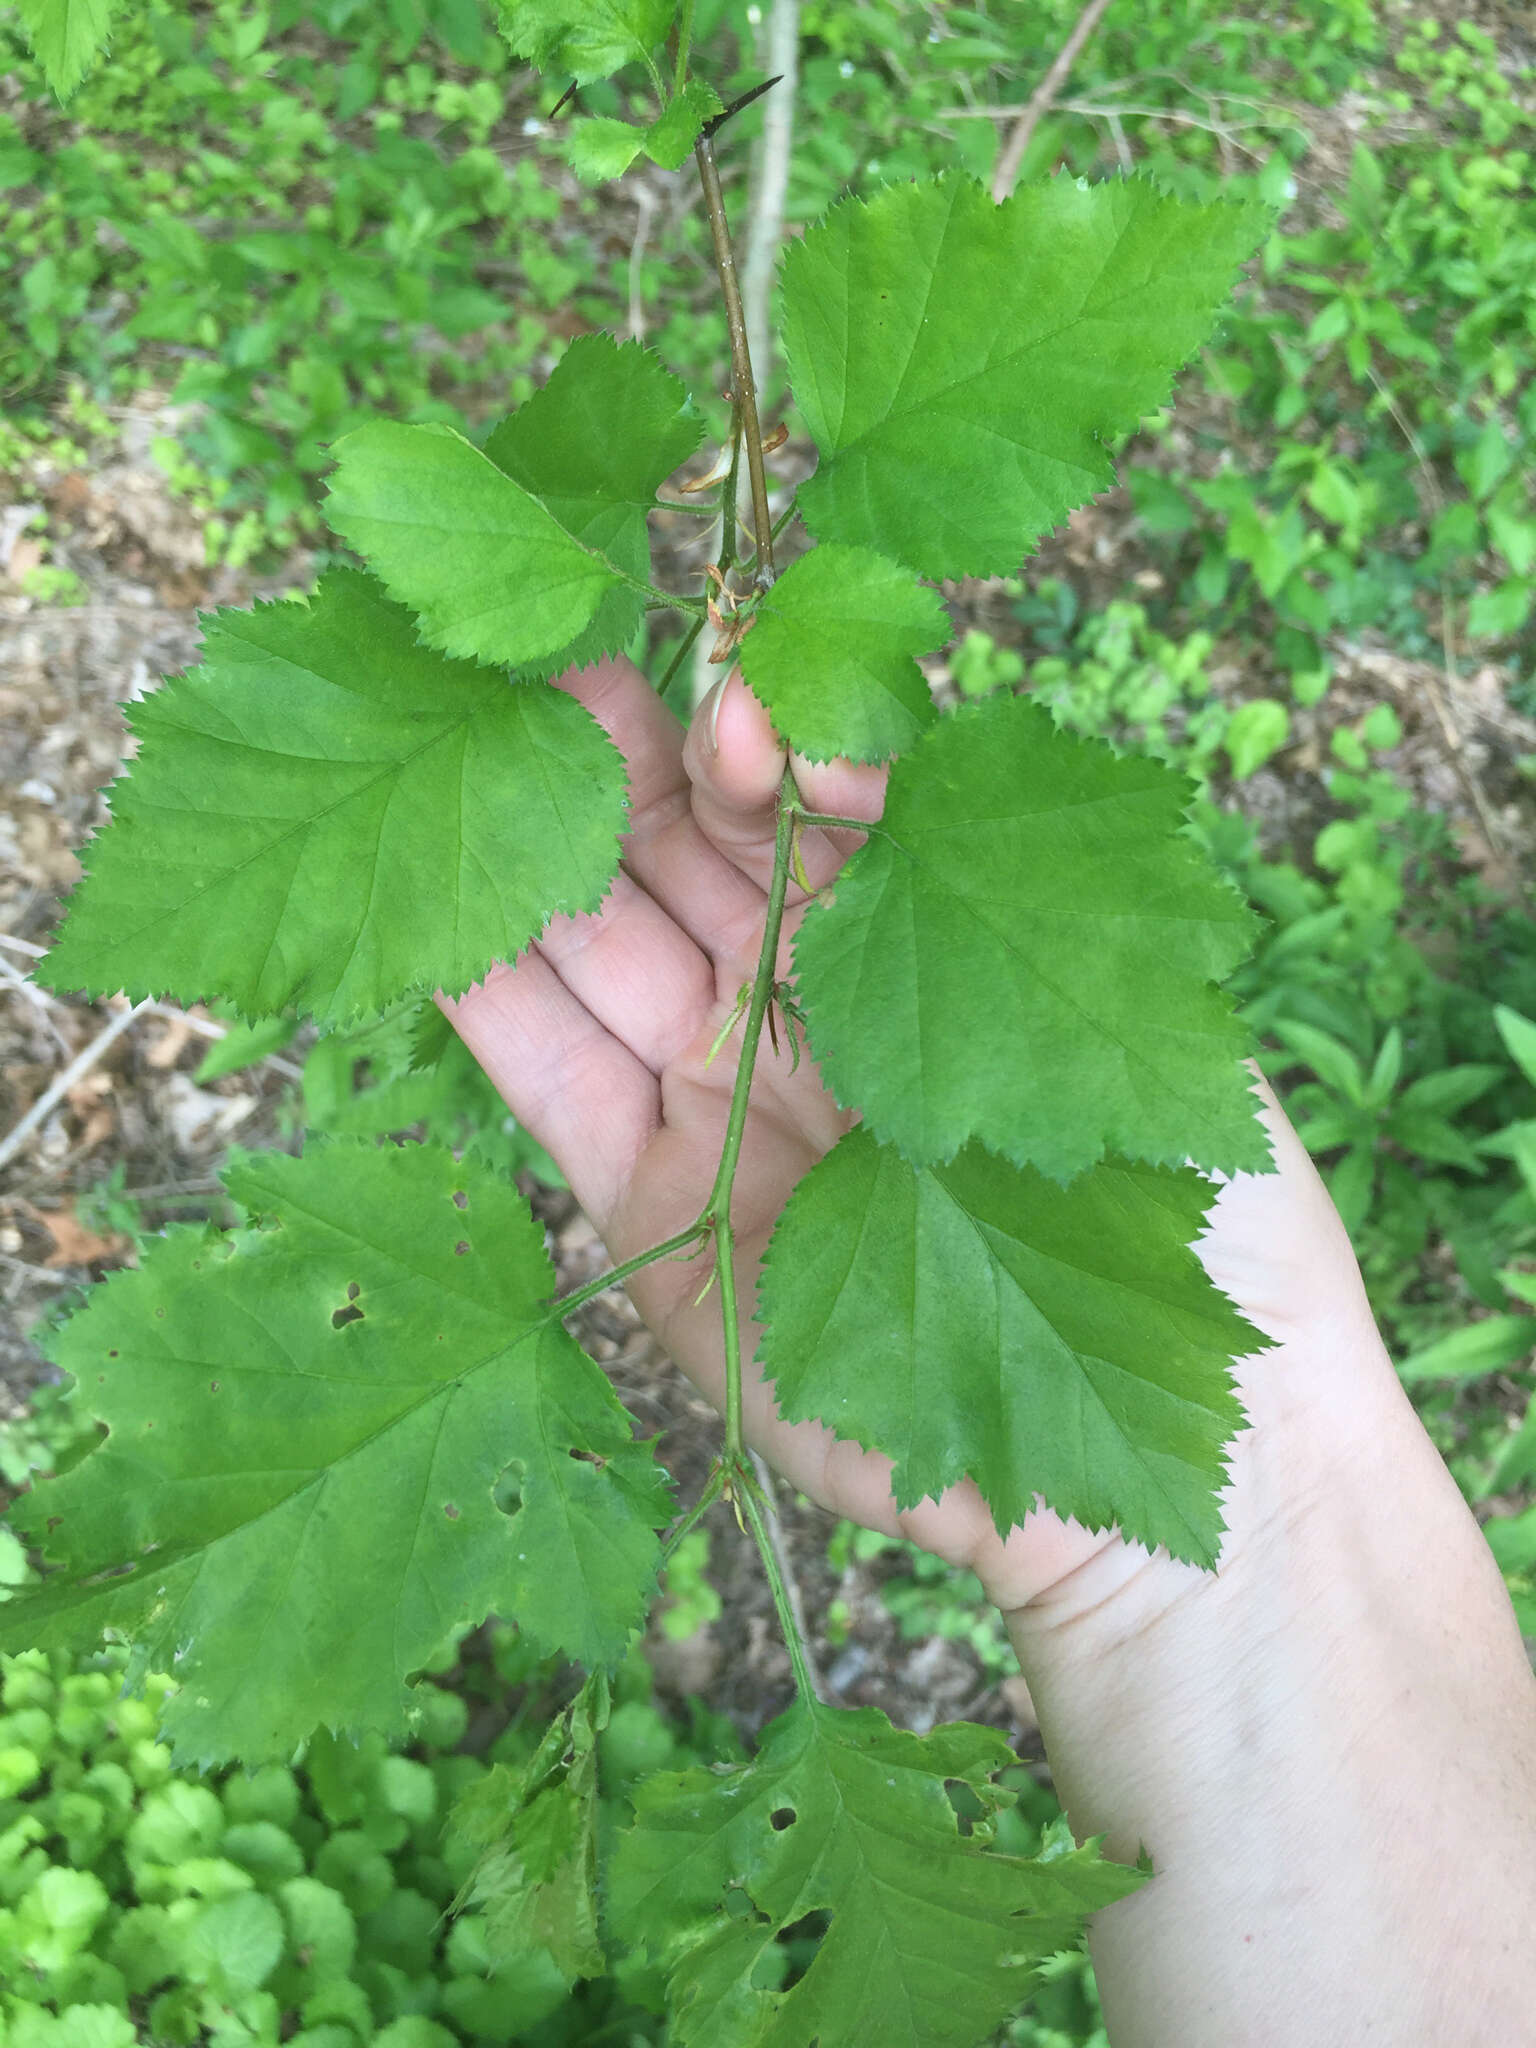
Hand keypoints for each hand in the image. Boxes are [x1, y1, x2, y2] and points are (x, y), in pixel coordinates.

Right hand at [441, 652, 1372, 1613]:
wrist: (1158, 1461)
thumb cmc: (1193, 1221)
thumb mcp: (1106, 1011)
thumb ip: (970, 865)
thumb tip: (842, 740)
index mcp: (919, 949)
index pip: (808, 813)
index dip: (762, 742)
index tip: (739, 691)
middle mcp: (802, 1009)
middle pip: (683, 859)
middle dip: (622, 763)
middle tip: (559, 672)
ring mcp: (714, 1100)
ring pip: (598, 949)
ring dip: (537, 851)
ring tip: (477, 751)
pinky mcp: (643, 1203)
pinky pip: (548, 1079)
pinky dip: (486, 997)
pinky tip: (432, 912)